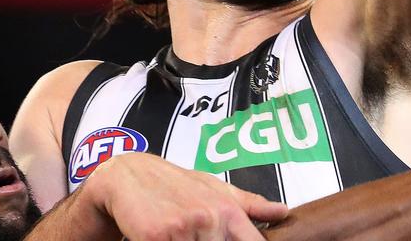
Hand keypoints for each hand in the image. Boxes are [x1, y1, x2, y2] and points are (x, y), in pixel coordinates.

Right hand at [88, 152, 288, 240]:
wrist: (127, 176)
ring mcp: (183, 228)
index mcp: (229, 210)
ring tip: (180, 235)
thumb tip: (283, 212)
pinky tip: (162, 239)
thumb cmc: (173, 185)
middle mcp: (210, 218)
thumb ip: (249, 204)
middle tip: (194, 236)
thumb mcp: (214, 189)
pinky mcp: (155, 237)